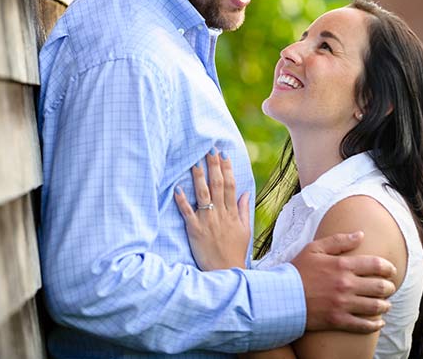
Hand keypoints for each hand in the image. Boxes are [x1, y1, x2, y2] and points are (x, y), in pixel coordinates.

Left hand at [174, 150, 250, 270]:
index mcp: (232, 213)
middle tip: (209, 149)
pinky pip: (188, 212)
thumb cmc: (234, 252)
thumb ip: (243, 210)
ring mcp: (207, 221)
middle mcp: (221, 214)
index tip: (224, 154)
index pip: (230, 186)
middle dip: (213, 166)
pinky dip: (182, 200)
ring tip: (194, 162)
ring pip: (203, 195)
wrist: (226, 272)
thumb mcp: (244, 230)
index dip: (227, 169)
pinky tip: (177, 188)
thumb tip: (245, 192)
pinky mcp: (195, 230)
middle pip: (218, 185)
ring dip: (199, 177)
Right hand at [291, 232, 397, 332]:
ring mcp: (343, 304)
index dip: (388, 268)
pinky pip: (364, 325)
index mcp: (342, 265)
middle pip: (380, 287)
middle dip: (389, 287)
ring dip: (385, 305)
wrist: (281, 296)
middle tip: (388, 288)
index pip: (376, 265)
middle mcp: (346, 285)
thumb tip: (360, 234)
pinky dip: (375, 324)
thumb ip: (338, 241)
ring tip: (384, 304)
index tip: (390, 270)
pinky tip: (378, 322)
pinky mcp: (338, 320)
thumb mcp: (314, 249)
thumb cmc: (297, 270)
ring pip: (376, 306)